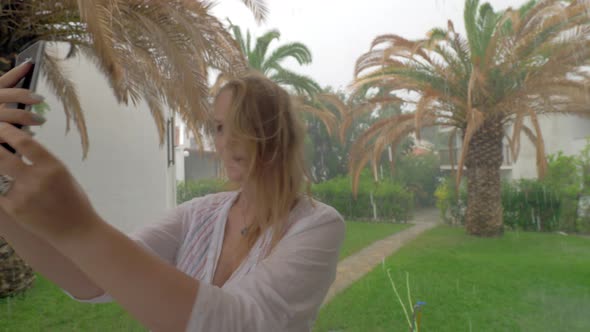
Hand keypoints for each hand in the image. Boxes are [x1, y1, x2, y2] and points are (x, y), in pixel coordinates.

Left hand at [0, 65, 98, 241]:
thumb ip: (42, 163)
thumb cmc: (74, 201)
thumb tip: (20, 148)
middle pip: (2, 156)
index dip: (8, 131)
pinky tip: (1, 179)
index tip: (1, 126)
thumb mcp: (64, 176)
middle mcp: (36, 179)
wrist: (77, 231)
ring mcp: (22, 195)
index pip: (25, 143)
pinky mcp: (14, 209)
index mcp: (53, 167)